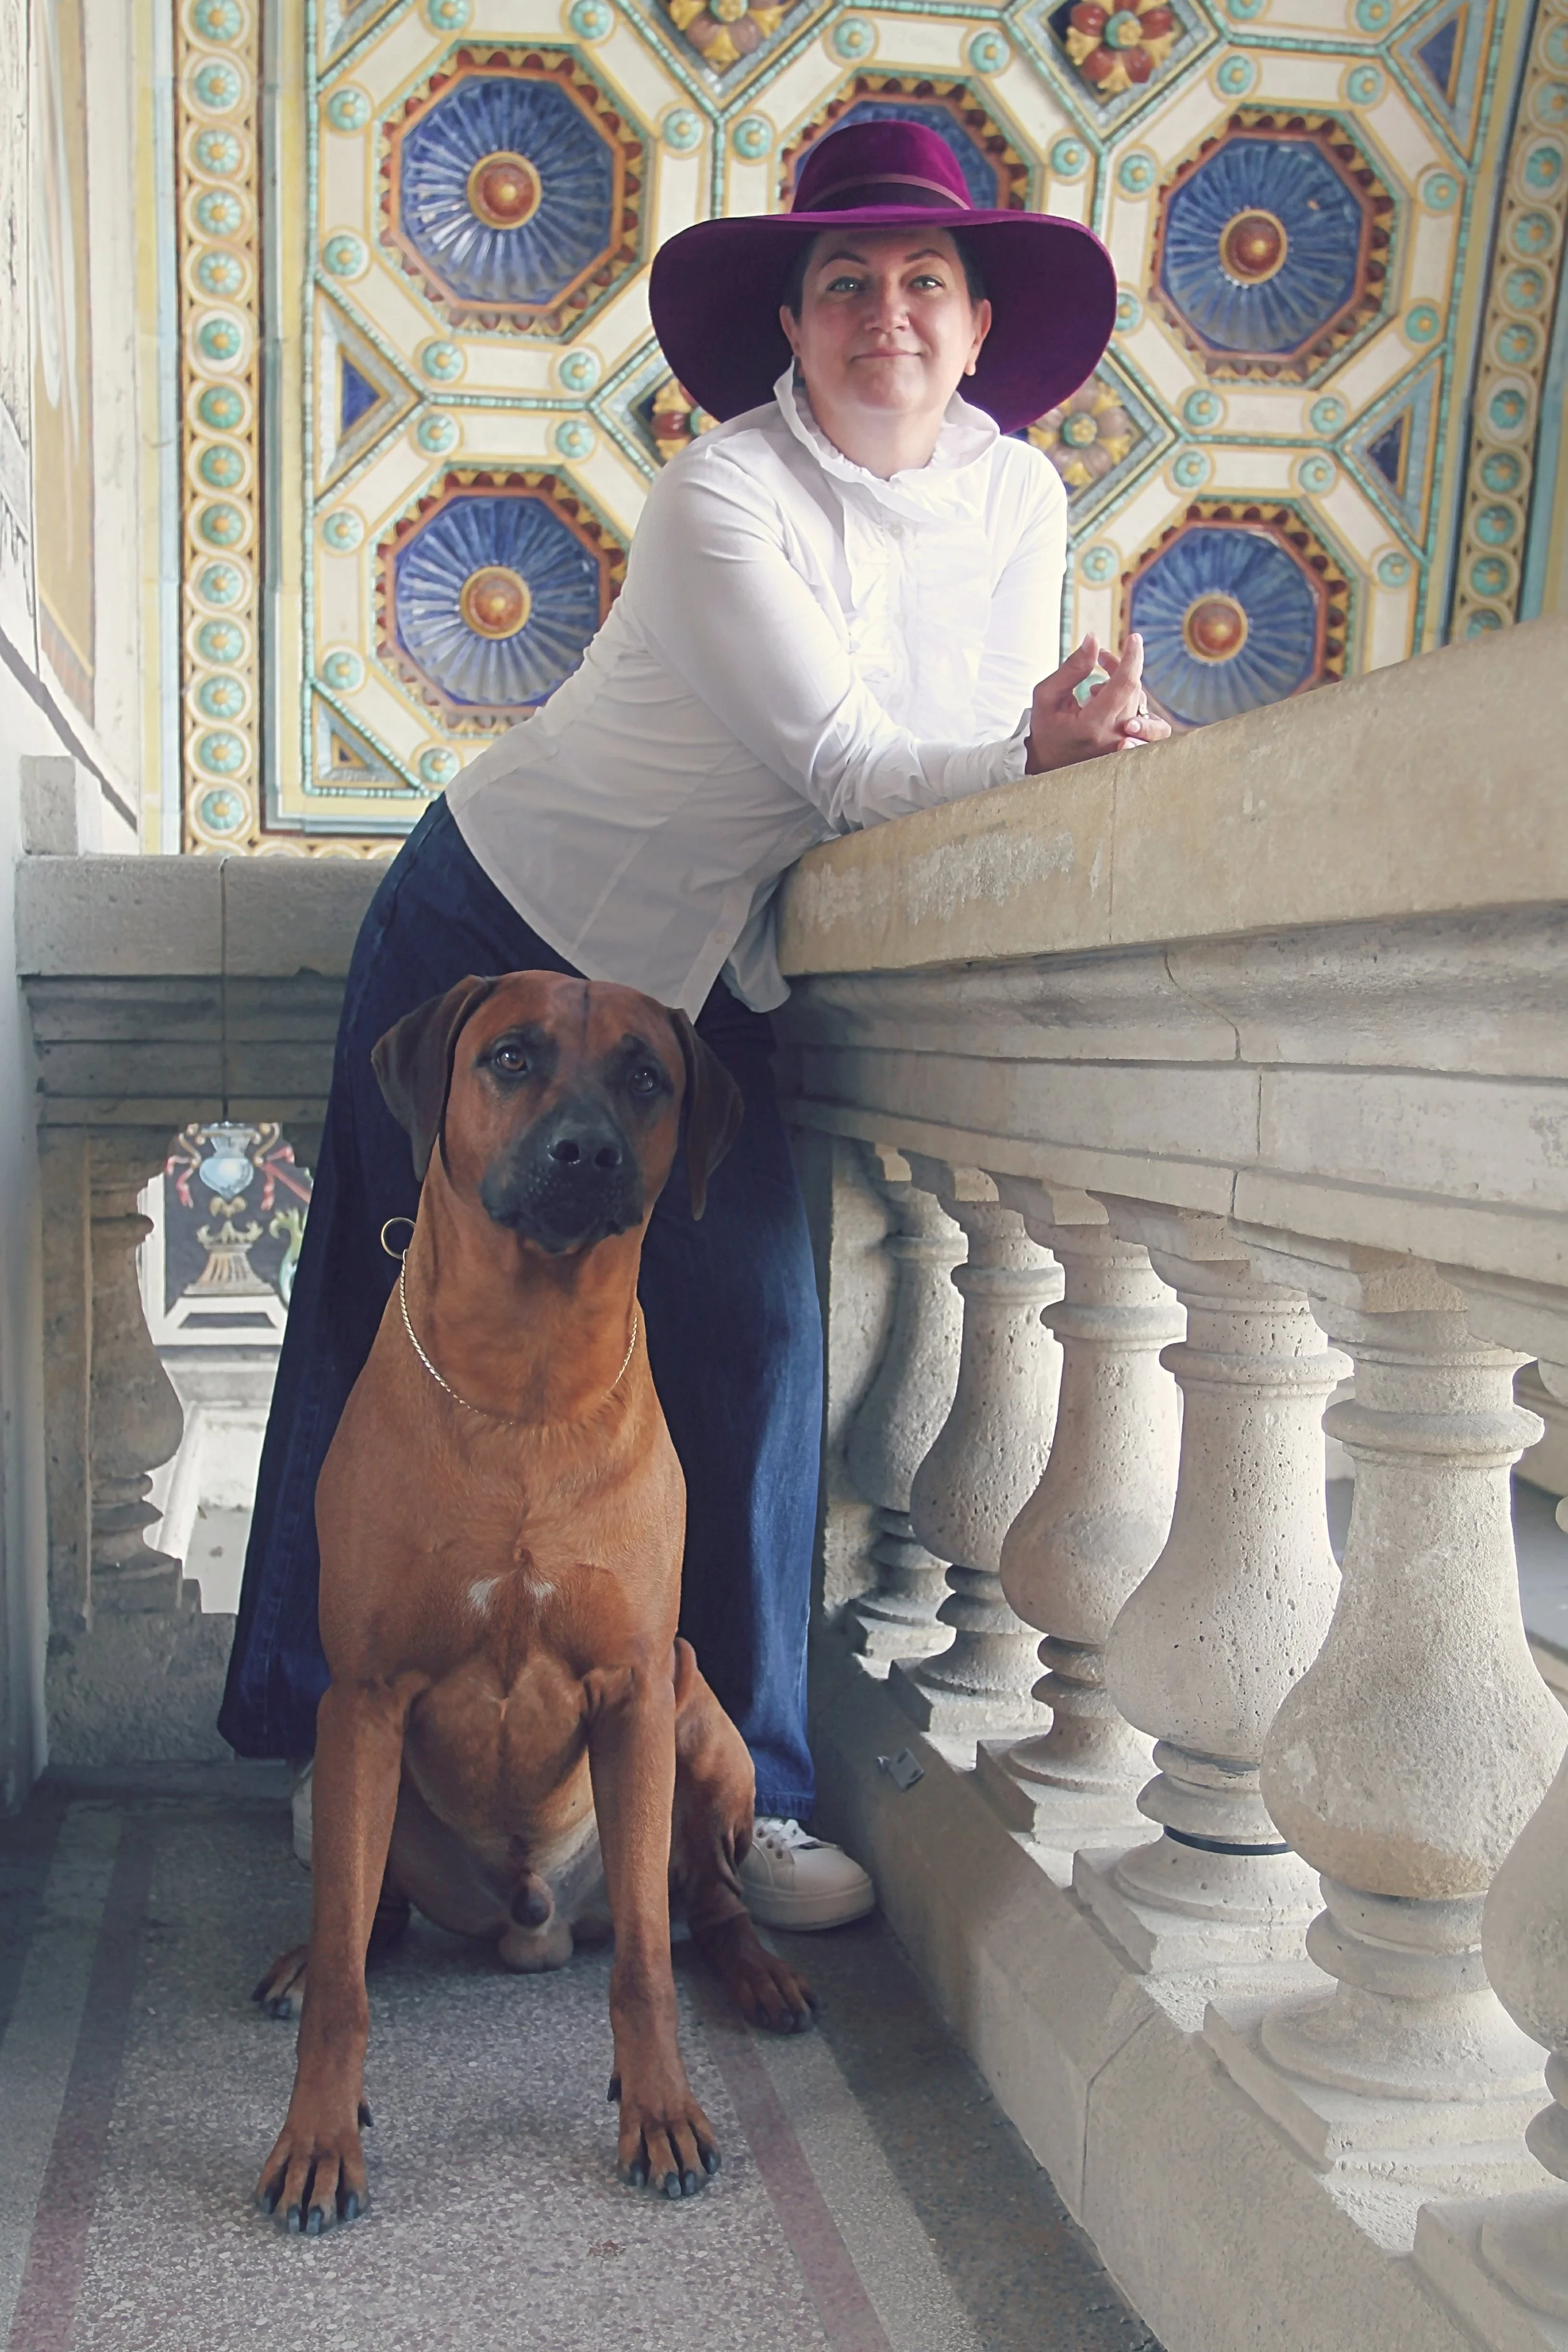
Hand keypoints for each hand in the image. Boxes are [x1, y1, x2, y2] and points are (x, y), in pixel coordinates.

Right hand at [1025, 633, 1171, 773]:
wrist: (1048, 762)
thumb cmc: (1046, 728)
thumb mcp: (1047, 694)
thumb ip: (1072, 668)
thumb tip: (1094, 639)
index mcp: (1092, 725)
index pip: (1124, 685)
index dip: (1132, 658)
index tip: (1134, 638)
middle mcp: (1113, 737)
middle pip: (1133, 688)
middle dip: (1119, 665)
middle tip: (1098, 657)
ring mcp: (1125, 745)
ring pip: (1139, 700)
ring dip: (1122, 684)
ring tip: (1095, 688)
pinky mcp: (1131, 749)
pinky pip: (1151, 722)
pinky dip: (1134, 702)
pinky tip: (1113, 701)